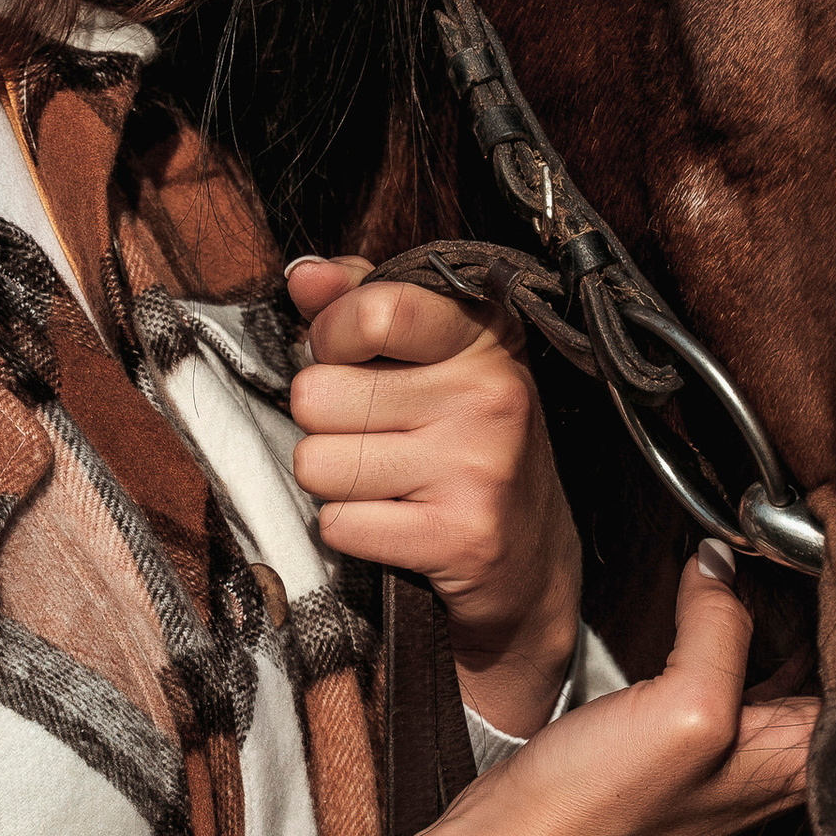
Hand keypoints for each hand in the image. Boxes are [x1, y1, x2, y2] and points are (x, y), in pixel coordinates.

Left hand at [287, 253, 582, 739]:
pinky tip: (395, 522)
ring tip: (383, 481)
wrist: (531, 559)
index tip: (346, 357)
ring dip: (333, 481)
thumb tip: (304, 276)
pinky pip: (339, 523)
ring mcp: (480, 466)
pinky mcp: (461, 534)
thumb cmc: (465, 444)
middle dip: (322, 423)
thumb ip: (364, 301)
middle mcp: (490, 394)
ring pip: (317, 463)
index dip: (331, 337)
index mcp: (482, 335)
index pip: (374, 310)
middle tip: (371, 436)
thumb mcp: (433, 357)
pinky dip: (351, 529)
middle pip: (318, 395)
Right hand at [385, 546, 815, 835]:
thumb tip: (724, 563)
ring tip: (778, 553)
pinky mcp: (683, 740)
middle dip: (827, 603)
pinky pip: (728, 671)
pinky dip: (729, 629)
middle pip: (831, 667)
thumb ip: (721, 629)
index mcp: (802, 760)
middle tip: (814, 536)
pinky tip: (717, 597)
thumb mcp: (688, 708)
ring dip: (779, 611)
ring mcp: (730, 751)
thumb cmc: (605, 809)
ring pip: (782, 665)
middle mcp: (777, 759)